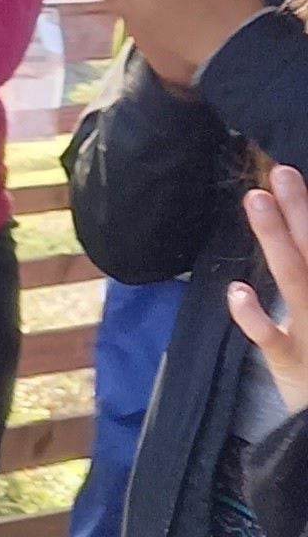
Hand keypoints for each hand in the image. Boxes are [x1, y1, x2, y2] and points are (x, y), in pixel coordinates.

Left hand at [231, 166, 307, 422]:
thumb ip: (302, 273)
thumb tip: (293, 243)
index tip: (294, 174)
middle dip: (301, 210)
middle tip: (282, 171)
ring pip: (297, 280)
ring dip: (275, 239)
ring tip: (256, 200)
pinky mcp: (293, 364)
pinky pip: (271, 338)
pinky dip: (254, 316)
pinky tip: (235, 291)